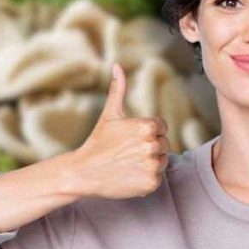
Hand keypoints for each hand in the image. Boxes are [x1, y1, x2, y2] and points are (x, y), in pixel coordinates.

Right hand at [69, 62, 169, 199]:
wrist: (84, 173)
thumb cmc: (98, 142)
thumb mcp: (109, 114)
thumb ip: (118, 89)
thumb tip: (116, 66)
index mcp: (147, 126)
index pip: (162, 128)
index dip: (147, 133)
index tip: (130, 140)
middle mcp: (152, 145)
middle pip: (164, 145)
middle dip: (149, 148)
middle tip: (127, 153)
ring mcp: (153, 165)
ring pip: (162, 161)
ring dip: (149, 163)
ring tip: (129, 164)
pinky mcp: (151, 182)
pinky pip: (157, 178)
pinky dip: (146, 179)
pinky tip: (130, 176)